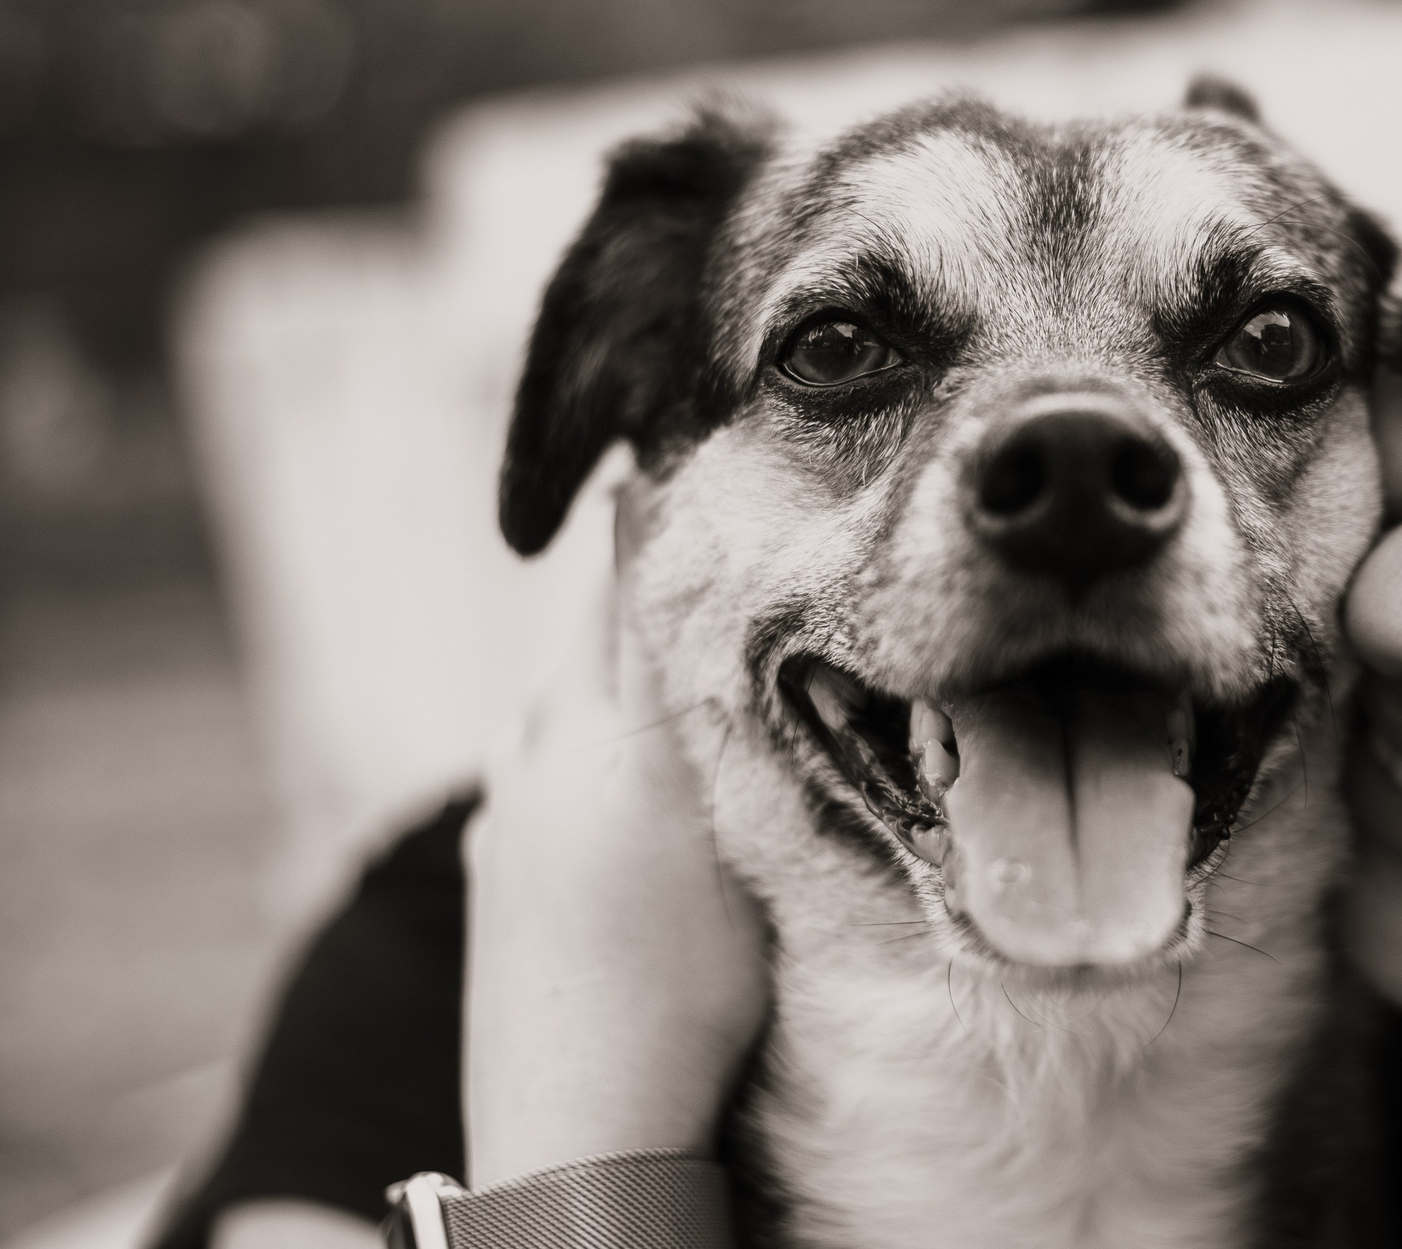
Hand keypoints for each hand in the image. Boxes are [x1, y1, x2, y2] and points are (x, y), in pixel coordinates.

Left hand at [463, 545, 770, 1185]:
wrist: (585, 1123)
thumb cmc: (687, 984)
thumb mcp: (725, 823)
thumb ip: (704, 689)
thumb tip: (684, 553)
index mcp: (601, 733)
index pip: (629, 578)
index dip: (668, 513)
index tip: (709, 459)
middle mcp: (537, 754)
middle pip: (592, 628)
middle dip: (646, 581)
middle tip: (714, 541)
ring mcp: (506, 812)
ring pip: (564, 697)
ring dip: (615, 667)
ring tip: (682, 661)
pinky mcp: (494, 864)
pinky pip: (540, 764)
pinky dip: (586, 742)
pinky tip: (627, 780)